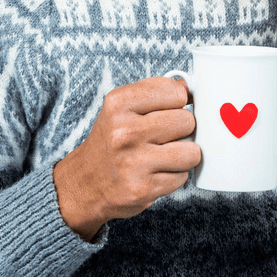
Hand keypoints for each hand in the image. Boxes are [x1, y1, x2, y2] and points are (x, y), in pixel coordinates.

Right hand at [52, 77, 200, 241]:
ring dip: (183, 155)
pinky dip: (175, 176)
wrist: (84, 184)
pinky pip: (183, 176)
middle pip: (187, 122)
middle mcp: (124, 132)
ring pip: (191, 151)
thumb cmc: (110, 142)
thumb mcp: (122, 108)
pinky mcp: (143, 188)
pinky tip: (156, 172)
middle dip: (182, 130)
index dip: (177, 103)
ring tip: (164, 155)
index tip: (167, 110)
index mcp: (118, 104)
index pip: (176, 93)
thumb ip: (155, 92)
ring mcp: (134, 162)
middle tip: (164, 137)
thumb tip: (189, 88)